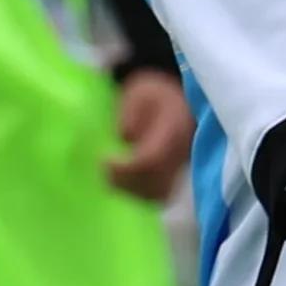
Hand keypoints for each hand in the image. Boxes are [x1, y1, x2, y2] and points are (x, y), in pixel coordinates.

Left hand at [104, 67, 193, 201]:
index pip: (151, 159)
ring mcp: (181, 165)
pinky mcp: (177, 173)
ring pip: (159, 192)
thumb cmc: (154, 92)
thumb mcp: (140, 92)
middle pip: (156, 182)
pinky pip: (162, 192)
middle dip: (127, 182)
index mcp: (173, 129)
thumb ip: (131, 113)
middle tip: (105, 171)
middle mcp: (181, 152)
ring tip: (112, 176)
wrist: (178, 95)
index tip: (104, 160)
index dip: (126, 167)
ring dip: (133, 191)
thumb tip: (125, 137)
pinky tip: (124, 182)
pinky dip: (141, 193)